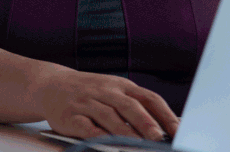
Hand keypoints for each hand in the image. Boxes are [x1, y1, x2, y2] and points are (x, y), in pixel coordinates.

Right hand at [36, 66, 179, 140]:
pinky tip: (107, 143)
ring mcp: (87, 102)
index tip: (178, 130)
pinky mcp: (70, 115)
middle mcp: (106, 91)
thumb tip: (168, 126)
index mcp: (122, 86)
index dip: (165, 114)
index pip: (149, 98)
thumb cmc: (91, 92)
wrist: (51, 85)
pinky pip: (86, 126)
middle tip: (158, 137)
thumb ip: (138, 106)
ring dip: (124, 131)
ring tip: (137, 144)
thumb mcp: (115, 91)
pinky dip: (97, 135)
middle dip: (145, 122)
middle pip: (129, 105)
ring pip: (109, 116)